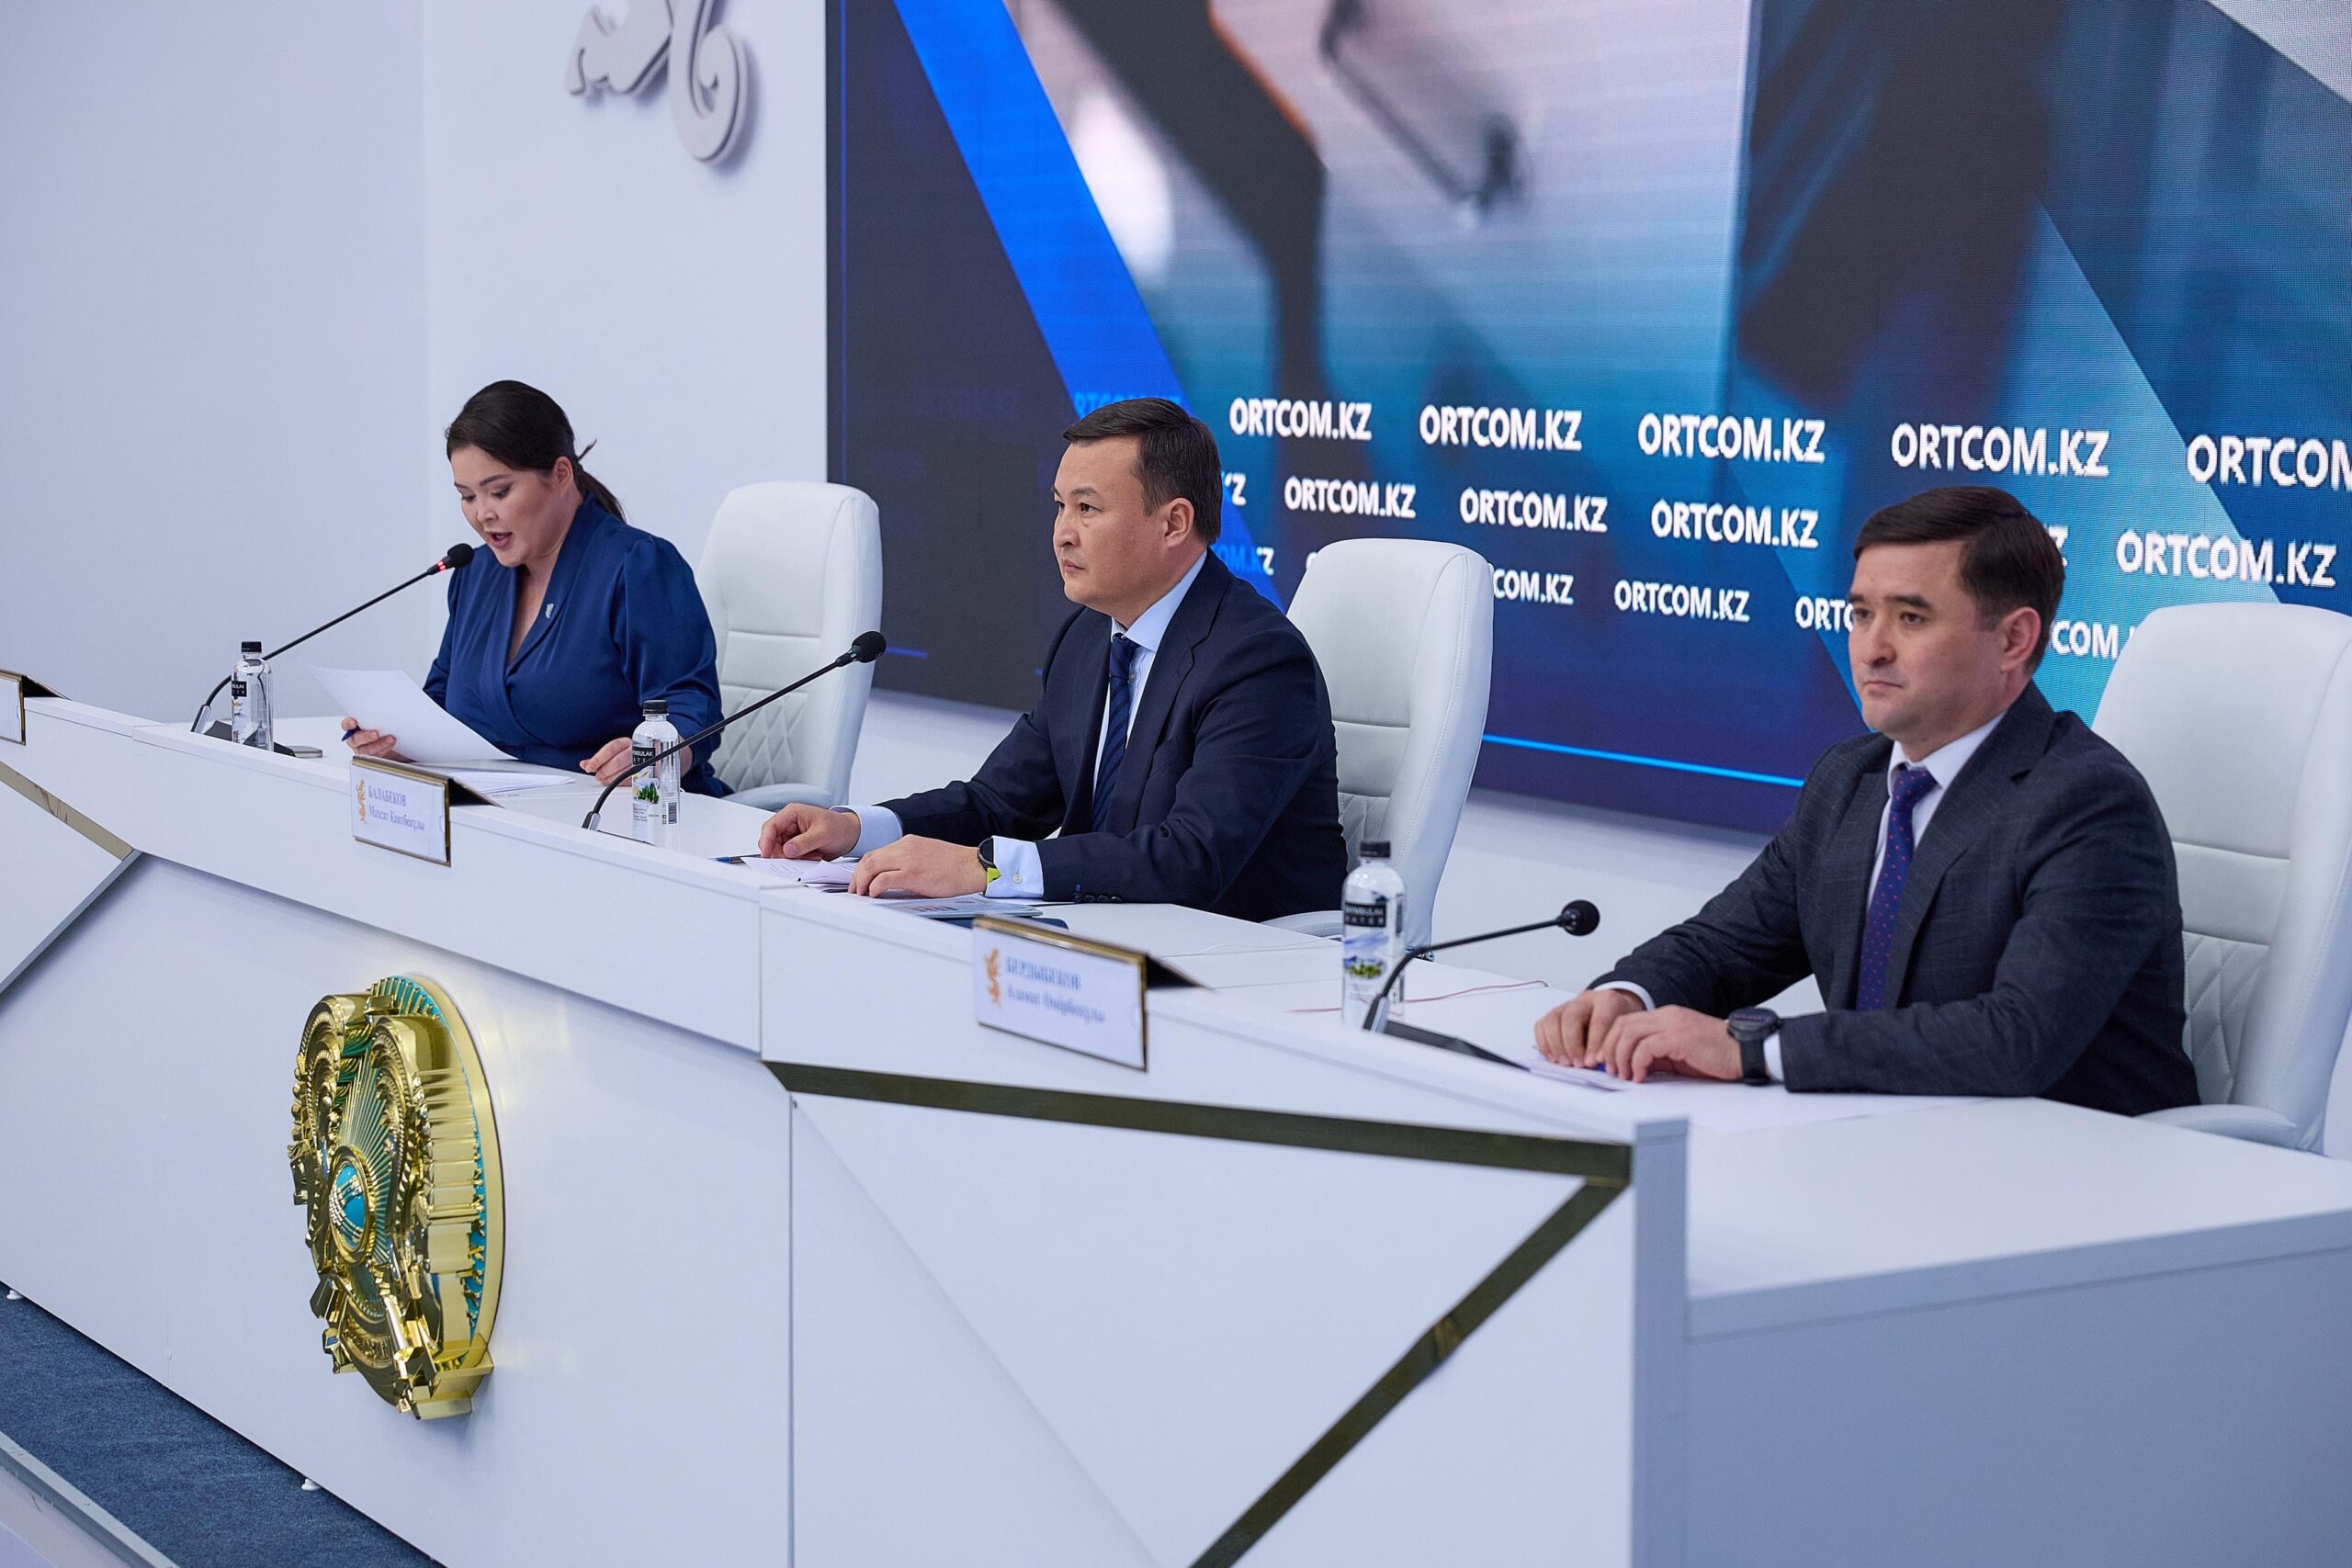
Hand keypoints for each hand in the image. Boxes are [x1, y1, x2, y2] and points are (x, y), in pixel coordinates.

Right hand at [341, 717, 403, 760]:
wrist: (395, 742)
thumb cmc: (384, 728)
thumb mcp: (379, 720)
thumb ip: (377, 716)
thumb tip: (385, 707)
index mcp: (354, 728)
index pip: (346, 725)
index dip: (348, 724)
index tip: (353, 722)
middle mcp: (356, 739)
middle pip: (356, 739)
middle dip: (366, 736)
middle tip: (375, 734)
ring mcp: (364, 749)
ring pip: (366, 749)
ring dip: (379, 744)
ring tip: (390, 739)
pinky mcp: (373, 757)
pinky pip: (376, 756)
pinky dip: (384, 749)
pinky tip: (391, 743)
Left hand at [582, 738, 691, 784]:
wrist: (675, 750)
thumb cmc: (645, 752)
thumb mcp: (623, 751)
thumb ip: (605, 758)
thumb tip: (585, 764)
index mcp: (632, 740)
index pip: (613, 747)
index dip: (600, 757)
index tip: (590, 766)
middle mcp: (641, 748)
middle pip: (621, 759)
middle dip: (607, 770)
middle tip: (600, 777)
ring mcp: (650, 759)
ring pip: (630, 770)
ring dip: (615, 778)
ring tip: (607, 782)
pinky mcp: (657, 770)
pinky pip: (642, 778)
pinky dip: (628, 783)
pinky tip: (621, 784)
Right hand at [758, 802, 862, 859]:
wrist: (849, 835)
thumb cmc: (838, 827)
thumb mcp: (823, 834)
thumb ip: (805, 842)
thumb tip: (788, 850)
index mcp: (792, 813)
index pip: (771, 826)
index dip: (766, 841)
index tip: (766, 854)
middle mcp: (788, 824)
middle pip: (772, 841)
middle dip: (782, 853)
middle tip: (798, 859)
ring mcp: (791, 836)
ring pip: (779, 851)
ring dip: (793, 858)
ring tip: (812, 855)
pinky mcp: (795, 846)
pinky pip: (789, 857)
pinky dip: (798, 861)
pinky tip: (813, 856)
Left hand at [848, 836, 985, 897]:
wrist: (973, 867)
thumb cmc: (955, 865)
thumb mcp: (928, 855)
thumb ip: (909, 860)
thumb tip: (893, 875)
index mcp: (909, 842)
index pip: (877, 852)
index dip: (863, 867)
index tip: (860, 878)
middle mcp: (905, 847)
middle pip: (869, 858)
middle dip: (857, 875)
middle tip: (855, 888)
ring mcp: (908, 859)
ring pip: (872, 866)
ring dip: (862, 881)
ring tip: (861, 893)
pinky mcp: (913, 874)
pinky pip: (884, 879)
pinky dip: (874, 887)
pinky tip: (873, 894)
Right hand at [1534, 988, 1646, 1066]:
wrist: (1613, 1011)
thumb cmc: (1618, 1024)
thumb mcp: (1623, 1031)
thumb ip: (1612, 1044)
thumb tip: (1596, 1062)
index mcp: (1607, 1000)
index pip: (1598, 1021)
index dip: (1594, 1044)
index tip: (1593, 1062)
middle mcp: (1585, 999)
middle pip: (1570, 1018)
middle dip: (1572, 1045)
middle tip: (1578, 1064)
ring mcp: (1567, 1004)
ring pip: (1553, 1020)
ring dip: (1556, 1045)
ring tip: (1565, 1062)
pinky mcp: (1554, 1013)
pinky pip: (1542, 1025)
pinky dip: (1544, 1043)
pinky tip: (1553, 1056)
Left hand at [1591, 1005, 1740, 1083]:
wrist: (1743, 1051)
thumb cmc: (1714, 1055)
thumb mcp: (1677, 1053)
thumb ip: (1655, 1054)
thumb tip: (1632, 1066)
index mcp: (1665, 1016)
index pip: (1626, 1022)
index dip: (1611, 1041)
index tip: (1606, 1061)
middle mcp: (1667, 1016)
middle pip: (1622, 1025)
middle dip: (1610, 1049)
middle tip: (1611, 1070)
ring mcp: (1673, 1025)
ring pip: (1630, 1034)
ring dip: (1621, 1057)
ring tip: (1625, 1075)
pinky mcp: (1680, 1038)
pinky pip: (1646, 1047)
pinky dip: (1638, 1063)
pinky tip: (1640, 1076)